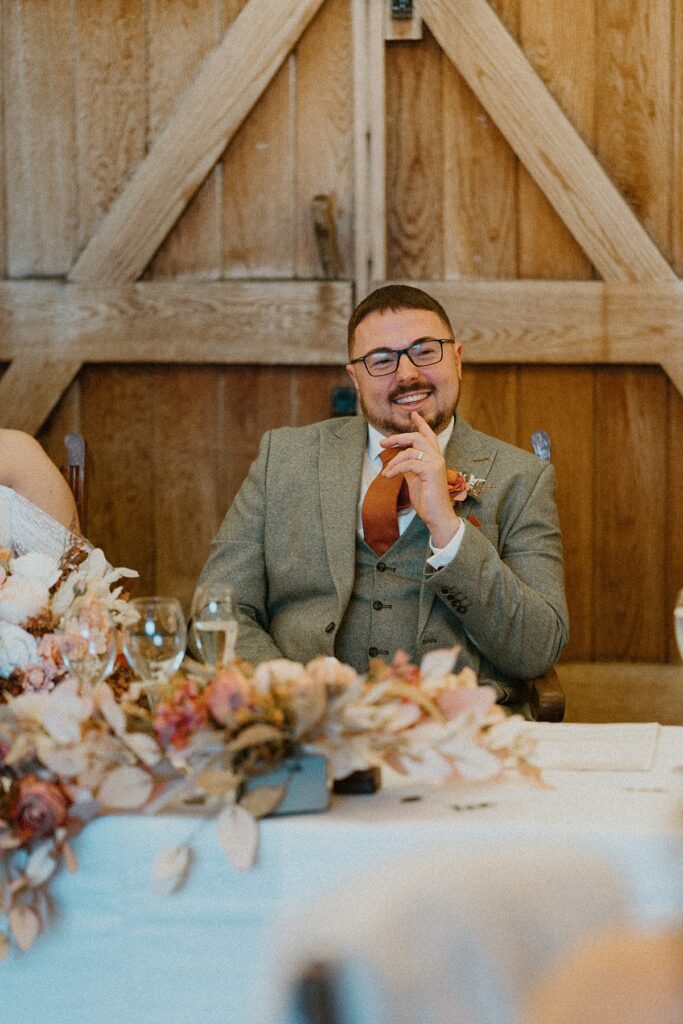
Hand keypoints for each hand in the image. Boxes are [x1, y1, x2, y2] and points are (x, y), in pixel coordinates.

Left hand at [380, 412, 460, 547]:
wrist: (437, 517)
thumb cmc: (427, 500)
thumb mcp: (415, 480)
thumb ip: (409, 467)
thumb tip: (398, 460)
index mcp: (434, 458)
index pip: (428, 436)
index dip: (421, 424)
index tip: (413, 414)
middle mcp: (437, 457)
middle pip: (417, 437)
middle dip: (398, 437)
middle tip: (383, 442)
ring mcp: (435, 463)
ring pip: (411, 450)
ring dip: (394, 459)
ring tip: (386, 472)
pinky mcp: (431, 471)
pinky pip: (409, 463)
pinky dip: (396, 468)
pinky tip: (388, 476)